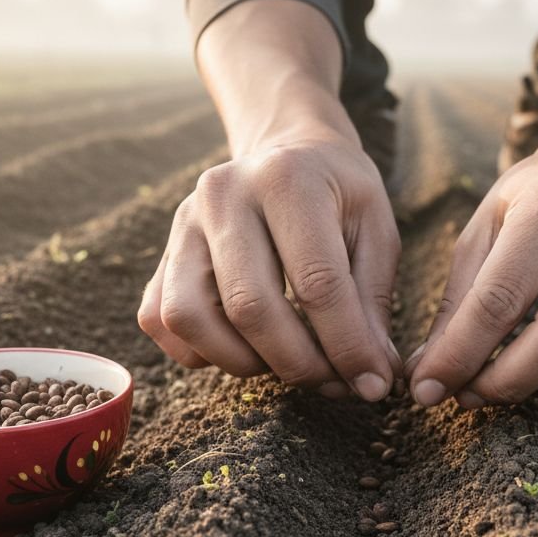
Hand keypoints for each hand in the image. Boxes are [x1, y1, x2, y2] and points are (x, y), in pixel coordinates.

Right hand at [138, 136, 401, 400]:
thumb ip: (374, 304)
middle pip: (250, 307)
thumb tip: (371, 379)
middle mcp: (222, 195)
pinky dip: (201, 352)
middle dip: (298, 363)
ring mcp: (182, 223)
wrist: (288, 153)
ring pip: (190, 318)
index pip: (317, 283)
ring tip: (284, 361)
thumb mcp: (376, 233)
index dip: (347, 346)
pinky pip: (160, 321)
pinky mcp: (161, 252)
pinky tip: (246, 347)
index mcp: (287, 180)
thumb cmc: (339, 198)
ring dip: (242, 361)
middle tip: (332, 382)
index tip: (371, 383)